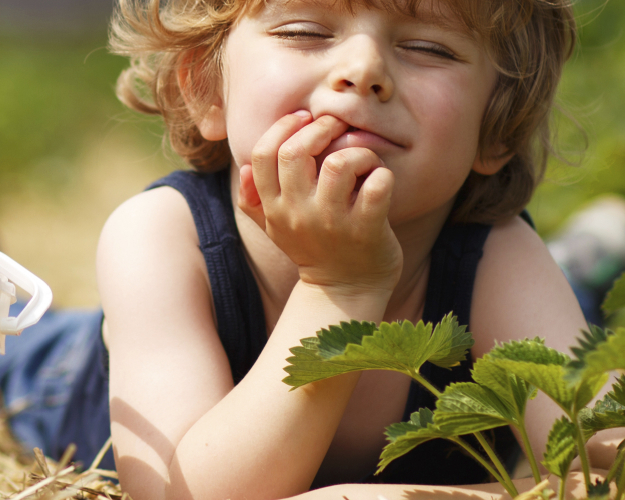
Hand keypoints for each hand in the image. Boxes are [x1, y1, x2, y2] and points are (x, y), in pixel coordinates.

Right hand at [237, 110, 402, 297]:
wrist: (345, 292)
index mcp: (274, 209)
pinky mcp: (366, 230)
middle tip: (337, 127)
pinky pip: (376, 186)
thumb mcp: (277, 228)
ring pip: (339, 164)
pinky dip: (382, 174)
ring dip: (356, 151)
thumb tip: (243, 168)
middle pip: (295, 152)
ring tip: (362, 159)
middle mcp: (298, 214)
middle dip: (320, 128)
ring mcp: (332, 223)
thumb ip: (254, 200)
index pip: (262, 154)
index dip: (282, 127)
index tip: (304, 118)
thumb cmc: (315, 250)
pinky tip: (379, 180)